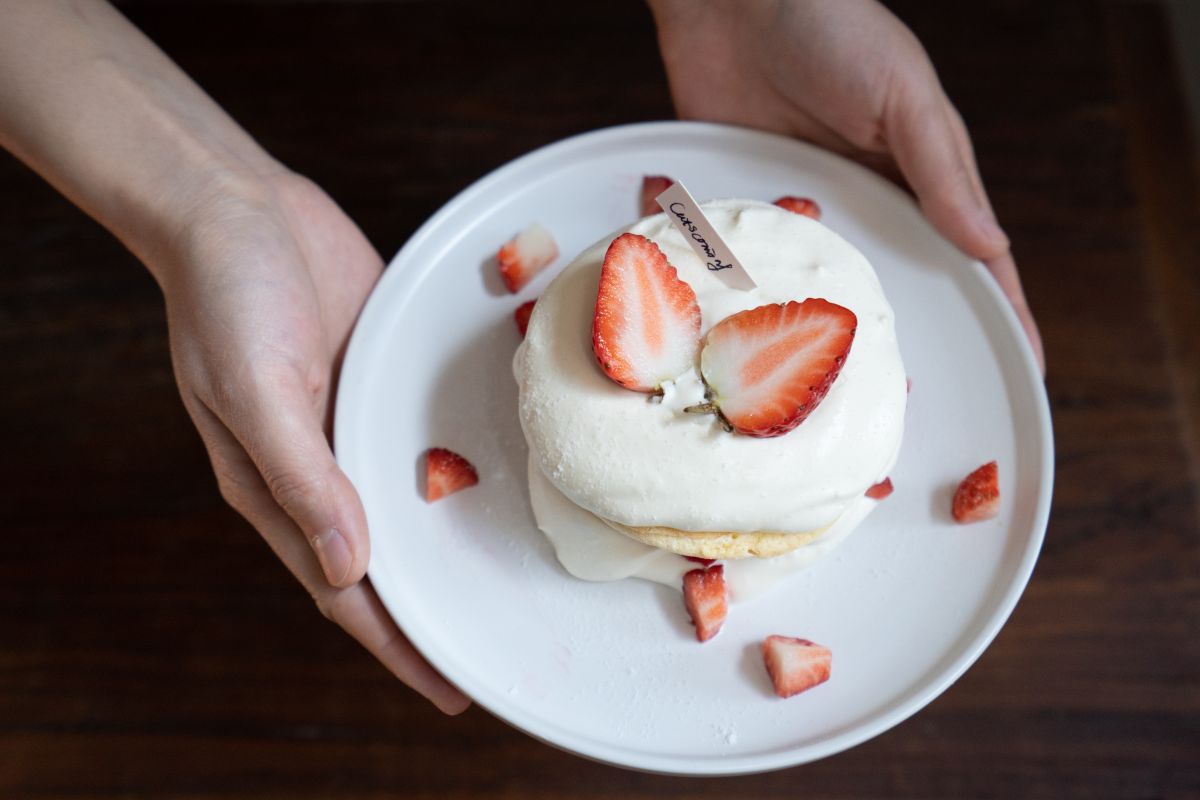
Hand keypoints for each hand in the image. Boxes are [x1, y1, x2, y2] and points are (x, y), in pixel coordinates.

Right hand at [162, 171, 469, 713]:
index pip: (344, 590)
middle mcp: (322, 467)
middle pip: (386, 560)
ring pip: (410, 504)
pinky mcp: (384, 380)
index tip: (448, 686)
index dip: (395, 643)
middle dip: (432, 610)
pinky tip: (504, 481)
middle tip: (497, 648)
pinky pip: (427, 438)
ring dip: (449, 544)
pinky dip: (458, 468)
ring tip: (510, 581)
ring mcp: (357, 423)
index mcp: (279, 488)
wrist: (237, 206)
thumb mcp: (254, 389)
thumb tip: (350, 566)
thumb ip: (300, 477)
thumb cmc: (228, 297)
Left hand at [649, 0, 1044, 371]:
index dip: (1000, 309)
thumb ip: (940, 168)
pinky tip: (758, 344)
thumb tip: (986, 245)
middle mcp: (864, 203)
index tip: (1025, 365)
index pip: (971, 255)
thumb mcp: (901, 92)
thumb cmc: (830, 27)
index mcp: (919, 177)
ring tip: (841, 392)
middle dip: (908, 340)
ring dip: (831, 331)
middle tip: (917, 399)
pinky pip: (754, 263)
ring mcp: (804, 209)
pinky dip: (757, 298)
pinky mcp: (745, 208)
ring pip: (825, 286)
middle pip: (897, 285)